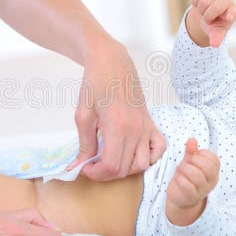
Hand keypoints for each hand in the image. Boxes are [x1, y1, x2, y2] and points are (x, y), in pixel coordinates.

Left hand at [69, 39, 165, 180]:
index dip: (96, 173)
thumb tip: (77, 166)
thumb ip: (84, 143)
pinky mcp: (151, 122)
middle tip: (92, 164)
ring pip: (142, 164)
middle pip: (125, 168)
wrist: (111, 61)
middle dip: (106, 173)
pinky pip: (158, 149)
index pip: (111, 166)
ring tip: (110, 160)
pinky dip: (149, 158)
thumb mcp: (83, 114)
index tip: (84, 167)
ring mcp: (146, 126)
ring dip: (125, 169)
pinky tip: (132, 154)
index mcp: (117, 126)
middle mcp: (135, 129)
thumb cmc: (95, 83)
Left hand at [165, 138, 220, 225]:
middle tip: (186, 163)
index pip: (214, 159)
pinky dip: (180, 179)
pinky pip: (188, 186)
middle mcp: (211, 181)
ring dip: (185, 169)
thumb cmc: (187, 177)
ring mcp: (203, 190)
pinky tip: (177, 178)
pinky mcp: (192, 197)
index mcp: (213, 171)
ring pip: (197, 176)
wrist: (181, 198)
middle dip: (194, 161)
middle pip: (208, 167)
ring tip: (179, 170)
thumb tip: (192, 139)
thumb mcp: (189, 162)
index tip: (193, 156)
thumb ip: (191, 151)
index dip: (201, 154)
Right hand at [187, 0, 235, 47]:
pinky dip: (196, 1)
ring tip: (204, 11)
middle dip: (207, 16)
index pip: (233, 13)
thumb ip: (216, 37)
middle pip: (214, 7)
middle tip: (208, 19)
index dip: (230, 14)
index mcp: (233, 13)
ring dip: (201, 9)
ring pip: (204, 0)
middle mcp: (227, 0)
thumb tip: (214, 45)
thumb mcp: (216, 32)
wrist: (206, 13)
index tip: (228, 17)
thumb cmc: (214, 24)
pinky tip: (200, 3)